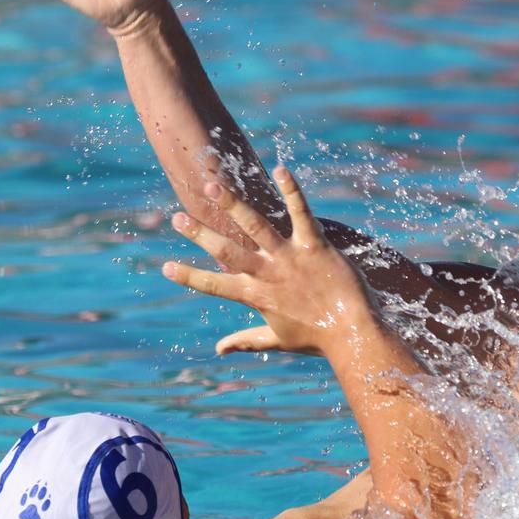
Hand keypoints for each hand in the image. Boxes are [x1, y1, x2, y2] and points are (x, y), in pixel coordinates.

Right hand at [164, 167, 374, 359]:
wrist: (353, 333)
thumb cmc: (318, 338)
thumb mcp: (278, 339)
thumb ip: (246, 340)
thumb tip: (219, 349)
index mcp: (256, 296)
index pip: (214, 285)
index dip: (189, 276)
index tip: (165, 267)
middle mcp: (268, 274)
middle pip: (226, 250)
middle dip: (199, 234)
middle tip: (177, 217)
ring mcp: (289, 258)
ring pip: (256, 226)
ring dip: (233, 205)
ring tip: (214, 186)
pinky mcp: (314, 245)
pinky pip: (301, 213)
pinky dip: (291, 190)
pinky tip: (280, 169)